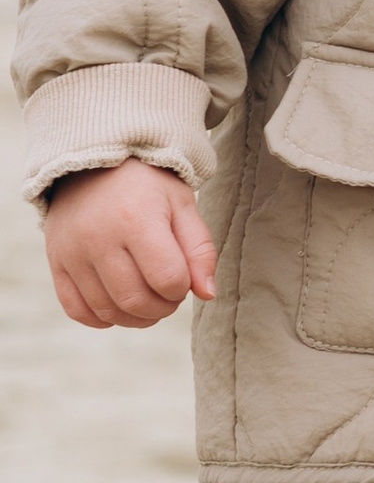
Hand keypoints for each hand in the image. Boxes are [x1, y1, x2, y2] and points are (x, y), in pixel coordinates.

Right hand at [45, 159, 216, 327]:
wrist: (94, 163)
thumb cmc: (147, 186)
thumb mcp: (182, 205)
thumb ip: (200, 250)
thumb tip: (208, 295)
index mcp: (136, 219)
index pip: (167, 278)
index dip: (182, 288)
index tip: (183, 277)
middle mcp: (98, 238)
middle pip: (136, 300)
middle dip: (163, 308)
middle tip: (168, 294)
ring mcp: (72, 253)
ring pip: (108, 311)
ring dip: (136, 317)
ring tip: (148, 298)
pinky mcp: (56, 263)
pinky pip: (77, 310)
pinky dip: (103, 319)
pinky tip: (119, 306)